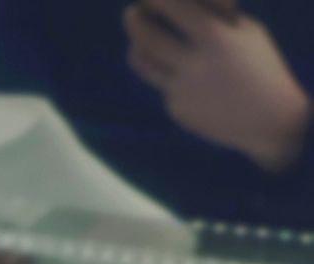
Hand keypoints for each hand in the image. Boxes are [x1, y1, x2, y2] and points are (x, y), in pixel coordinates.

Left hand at [124, 0, 311, 171]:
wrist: (267, 119)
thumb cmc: (259, 65)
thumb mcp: (246, 31)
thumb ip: (215, 16)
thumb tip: (178, 6)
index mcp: (216, 38)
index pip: (175, 9)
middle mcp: (194, 64)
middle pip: (148, 37)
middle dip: (134, 21)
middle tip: (130, 14)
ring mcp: (182, 90)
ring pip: (145, 65)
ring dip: (136, 50)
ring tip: (137, 44)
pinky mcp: (177, 110)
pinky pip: (165, 87)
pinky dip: (170, 78)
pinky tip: (191, 84)